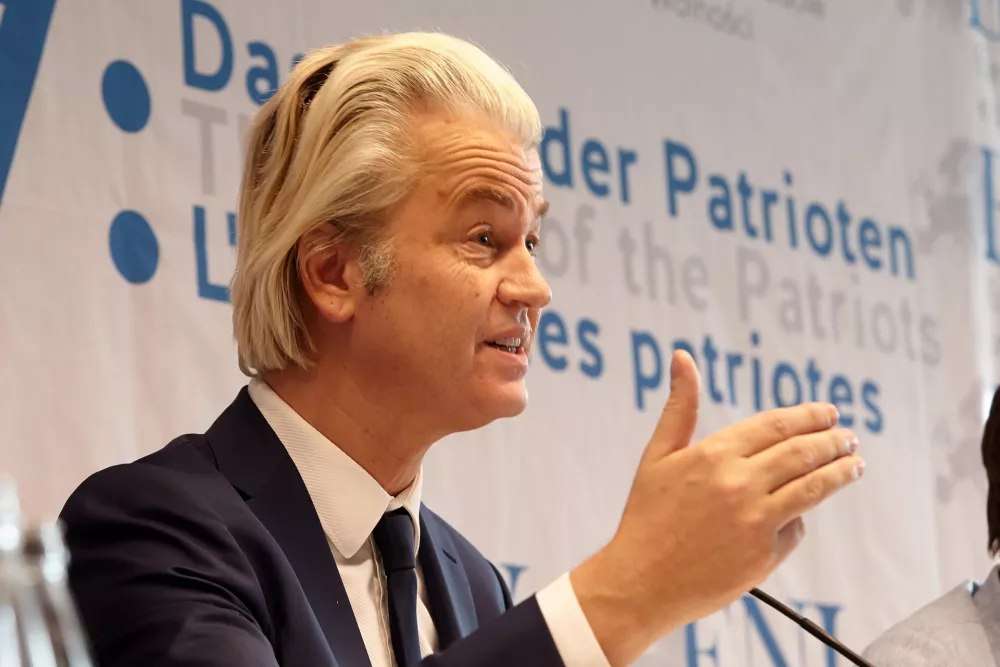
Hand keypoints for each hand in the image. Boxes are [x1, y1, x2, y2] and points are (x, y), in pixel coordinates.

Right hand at [570, 350, 863, 665]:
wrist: (640, 582)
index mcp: (713, 454)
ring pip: (813, 488)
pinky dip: (799, 518)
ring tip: (855, 465)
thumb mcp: (658, 455)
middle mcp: (739, 483)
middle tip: (849, 437)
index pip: (776, 425)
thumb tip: (682, 356)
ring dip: (840, 473)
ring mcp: (755, 521)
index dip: (809, 416)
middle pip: (803, 453)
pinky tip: (800, 513)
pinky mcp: (764, 556)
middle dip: (834, 442)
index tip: (830, 414)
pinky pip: (795, 528)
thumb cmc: (646, 515)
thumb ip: (679, 406)